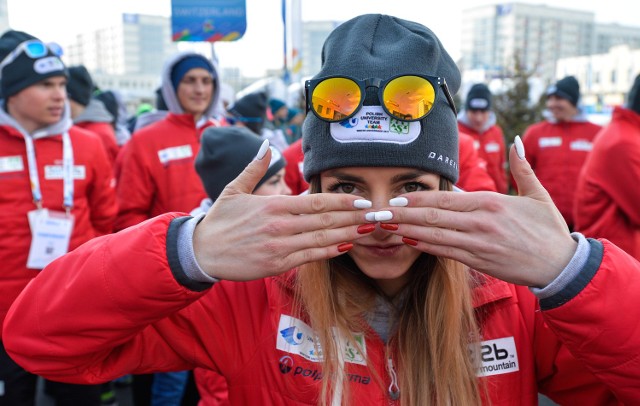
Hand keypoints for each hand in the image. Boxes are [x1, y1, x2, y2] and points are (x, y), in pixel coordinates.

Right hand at [193, 144, 370, 280]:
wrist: (202, 251)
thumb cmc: (220, 219)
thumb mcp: (235, 188)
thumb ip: (255, 167)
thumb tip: (267, 145)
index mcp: (274, 205)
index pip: (316, 201)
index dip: (343, 200)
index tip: (363, 199)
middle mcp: (280, 225)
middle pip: (326, 219)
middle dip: (355, 217)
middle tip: (378, 215)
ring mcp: (280, 246)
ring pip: (322, 239)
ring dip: (349, 234)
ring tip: (370, 230)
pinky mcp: (277, 264)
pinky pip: (310, 257)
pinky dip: (330, 251)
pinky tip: (347, 246)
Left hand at [382, 138, 576, 287]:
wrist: (561, 266)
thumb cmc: (548, 229)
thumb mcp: (537, 194)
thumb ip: (521, 167)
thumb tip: (516, 140)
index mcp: (490, 203)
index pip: (444, 198)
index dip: (416, 198)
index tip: (395, 197)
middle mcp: (480, 223)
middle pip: (432, 216)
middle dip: (402, 214)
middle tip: (377, 212)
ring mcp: (477, 244)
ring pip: (434, 236)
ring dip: (406, 231)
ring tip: (384, 227)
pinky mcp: (478, 262)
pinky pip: (445, 253)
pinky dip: (424, 247)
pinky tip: (407, 242)